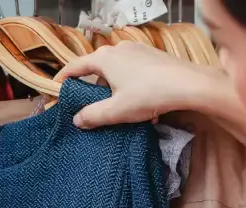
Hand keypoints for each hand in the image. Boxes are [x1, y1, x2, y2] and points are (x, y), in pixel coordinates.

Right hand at [55, 42, 222, 128]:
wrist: (189, 85)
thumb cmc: (149, 95)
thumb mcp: (116, 110)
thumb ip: (93, 115)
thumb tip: (77, 119)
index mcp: (105, 58)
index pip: (75, 66)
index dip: (63, 78)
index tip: (56, 88)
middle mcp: (119, 49)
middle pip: (97, 69)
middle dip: (94, 89)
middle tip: (91, 107)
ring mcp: (138, 50)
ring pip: (117, 71)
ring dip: (115, 90)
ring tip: (121, 111)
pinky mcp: (153, 56)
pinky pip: (133, 71)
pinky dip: (130, 86)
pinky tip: (141, 105)